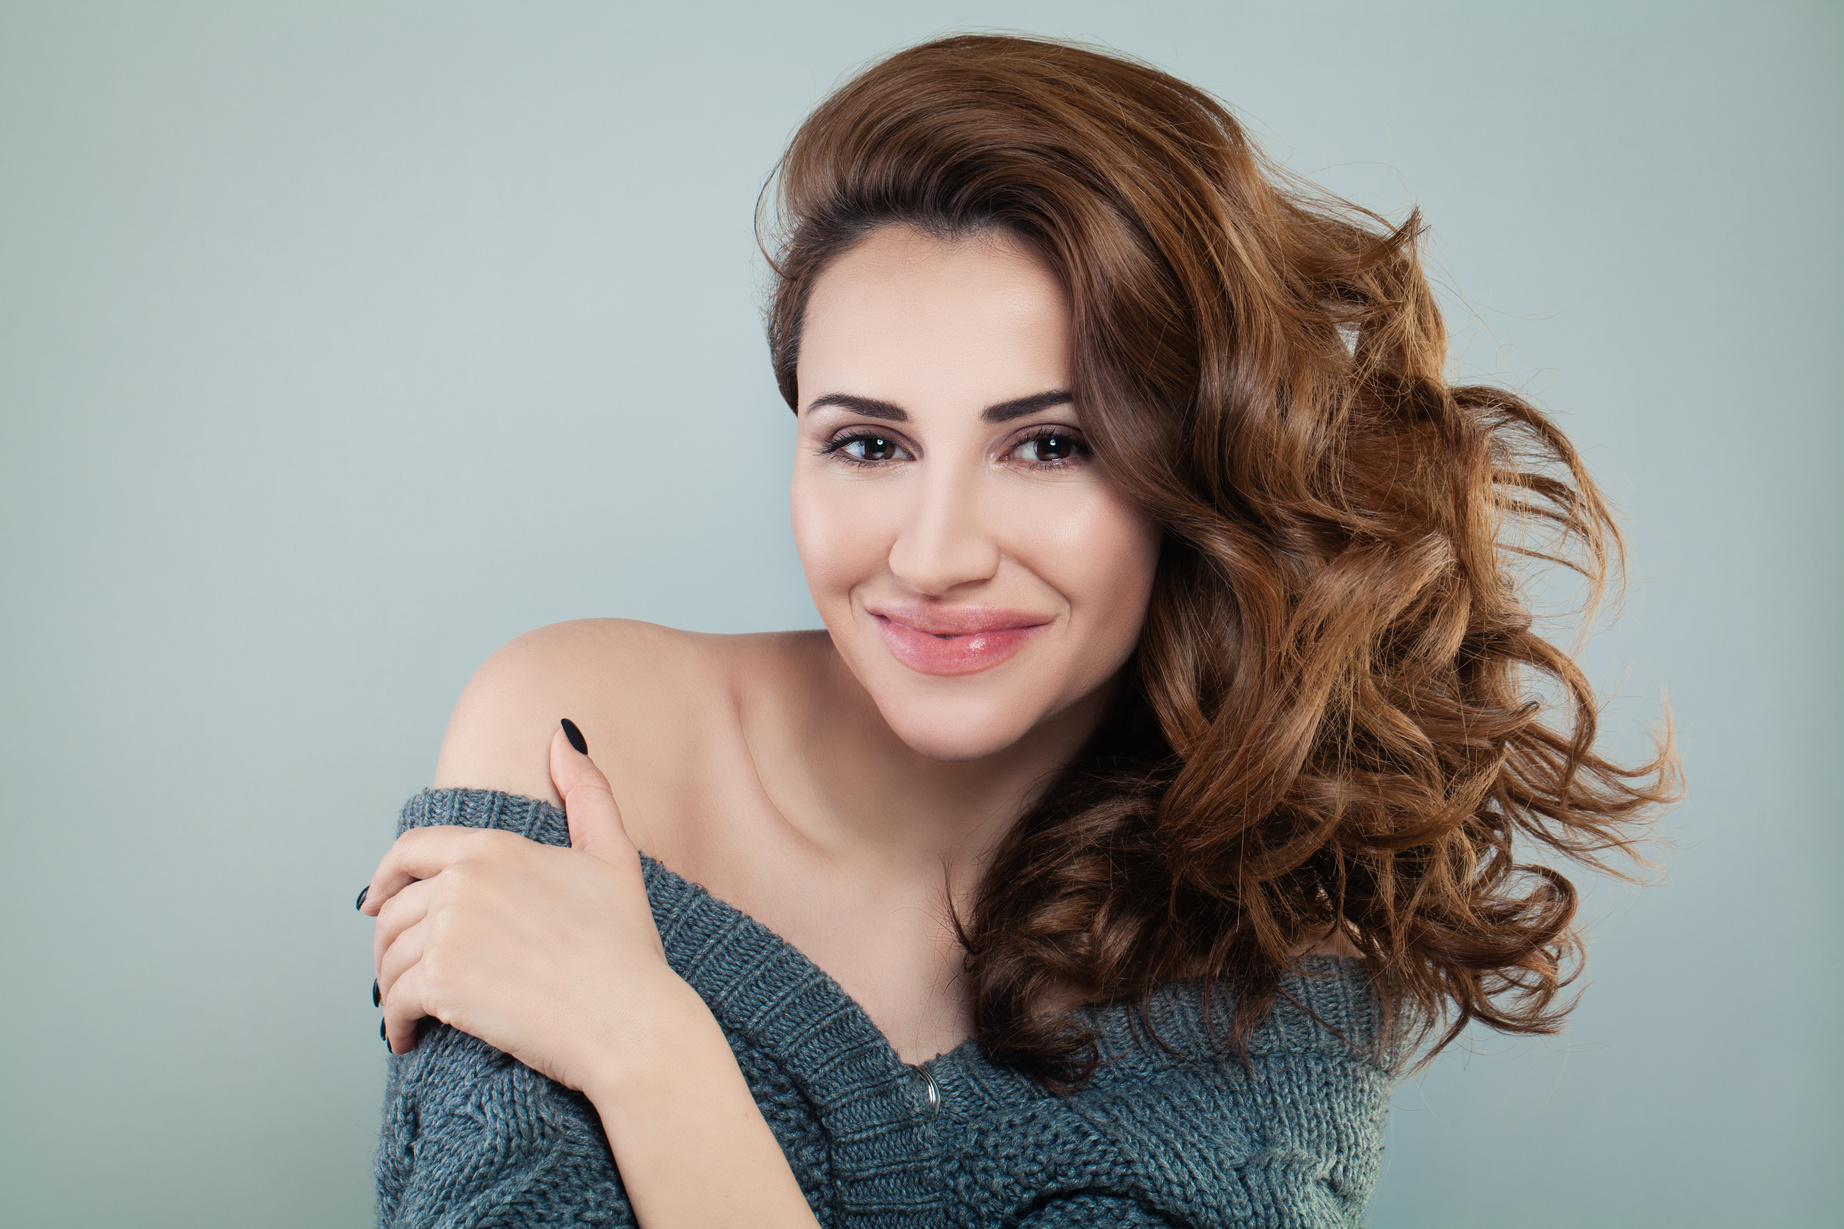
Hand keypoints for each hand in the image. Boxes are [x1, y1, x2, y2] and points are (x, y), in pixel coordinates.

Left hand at [362, 722, 682, 1093]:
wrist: (628, 1019)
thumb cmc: (625, 944)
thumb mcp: (613, 856)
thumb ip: (587, 792)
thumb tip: (562, 735)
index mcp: (494, 848)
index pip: (410, 851)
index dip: (385, 876)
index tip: (375, 900)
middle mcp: (463, 883)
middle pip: (393, 911)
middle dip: (390, 943)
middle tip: (400, 971)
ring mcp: (448, 933)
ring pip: (390, 958)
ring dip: (391, 986)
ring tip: (408, 1008)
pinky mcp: (441, 984)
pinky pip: (394, 1003)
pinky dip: (396, 1024)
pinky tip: (408, 1037)